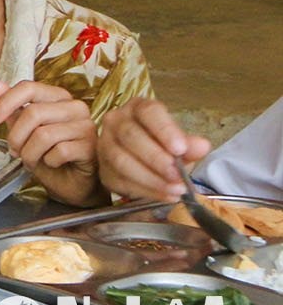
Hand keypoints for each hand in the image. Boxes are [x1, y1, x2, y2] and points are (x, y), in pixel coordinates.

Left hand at [0, 79, 102, 205]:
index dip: (5, 103)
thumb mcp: (26, 131)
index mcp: (59, 97)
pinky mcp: (90, 147)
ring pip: (44, 134)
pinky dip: (48, 161)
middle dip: (16, 137)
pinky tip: (52, 164)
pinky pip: (59, 151)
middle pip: (33, 113)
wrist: (72, 184)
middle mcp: (75, 107)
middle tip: (14, 151)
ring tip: (32, 160)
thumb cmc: (51, 155)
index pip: (29, 88)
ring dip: (30, 153)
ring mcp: (86, 126)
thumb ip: (13, 108)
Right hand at [98, 97, 212, 201]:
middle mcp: (116, 121)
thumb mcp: (180, 144)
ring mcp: (105, 144)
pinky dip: (145, 190)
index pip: (148, 112)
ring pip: (121, 159)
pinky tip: (164, 195)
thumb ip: (189, 145)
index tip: (180, 149)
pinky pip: (120, 179)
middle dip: (156, 158)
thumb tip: (201, 146)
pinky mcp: (103, 168)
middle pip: (130, 135)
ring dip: (150, 178)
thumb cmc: (163, 148)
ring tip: (175, 189)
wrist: (145, 164)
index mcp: (138, 109)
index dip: (164, 130)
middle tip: (177, 175)